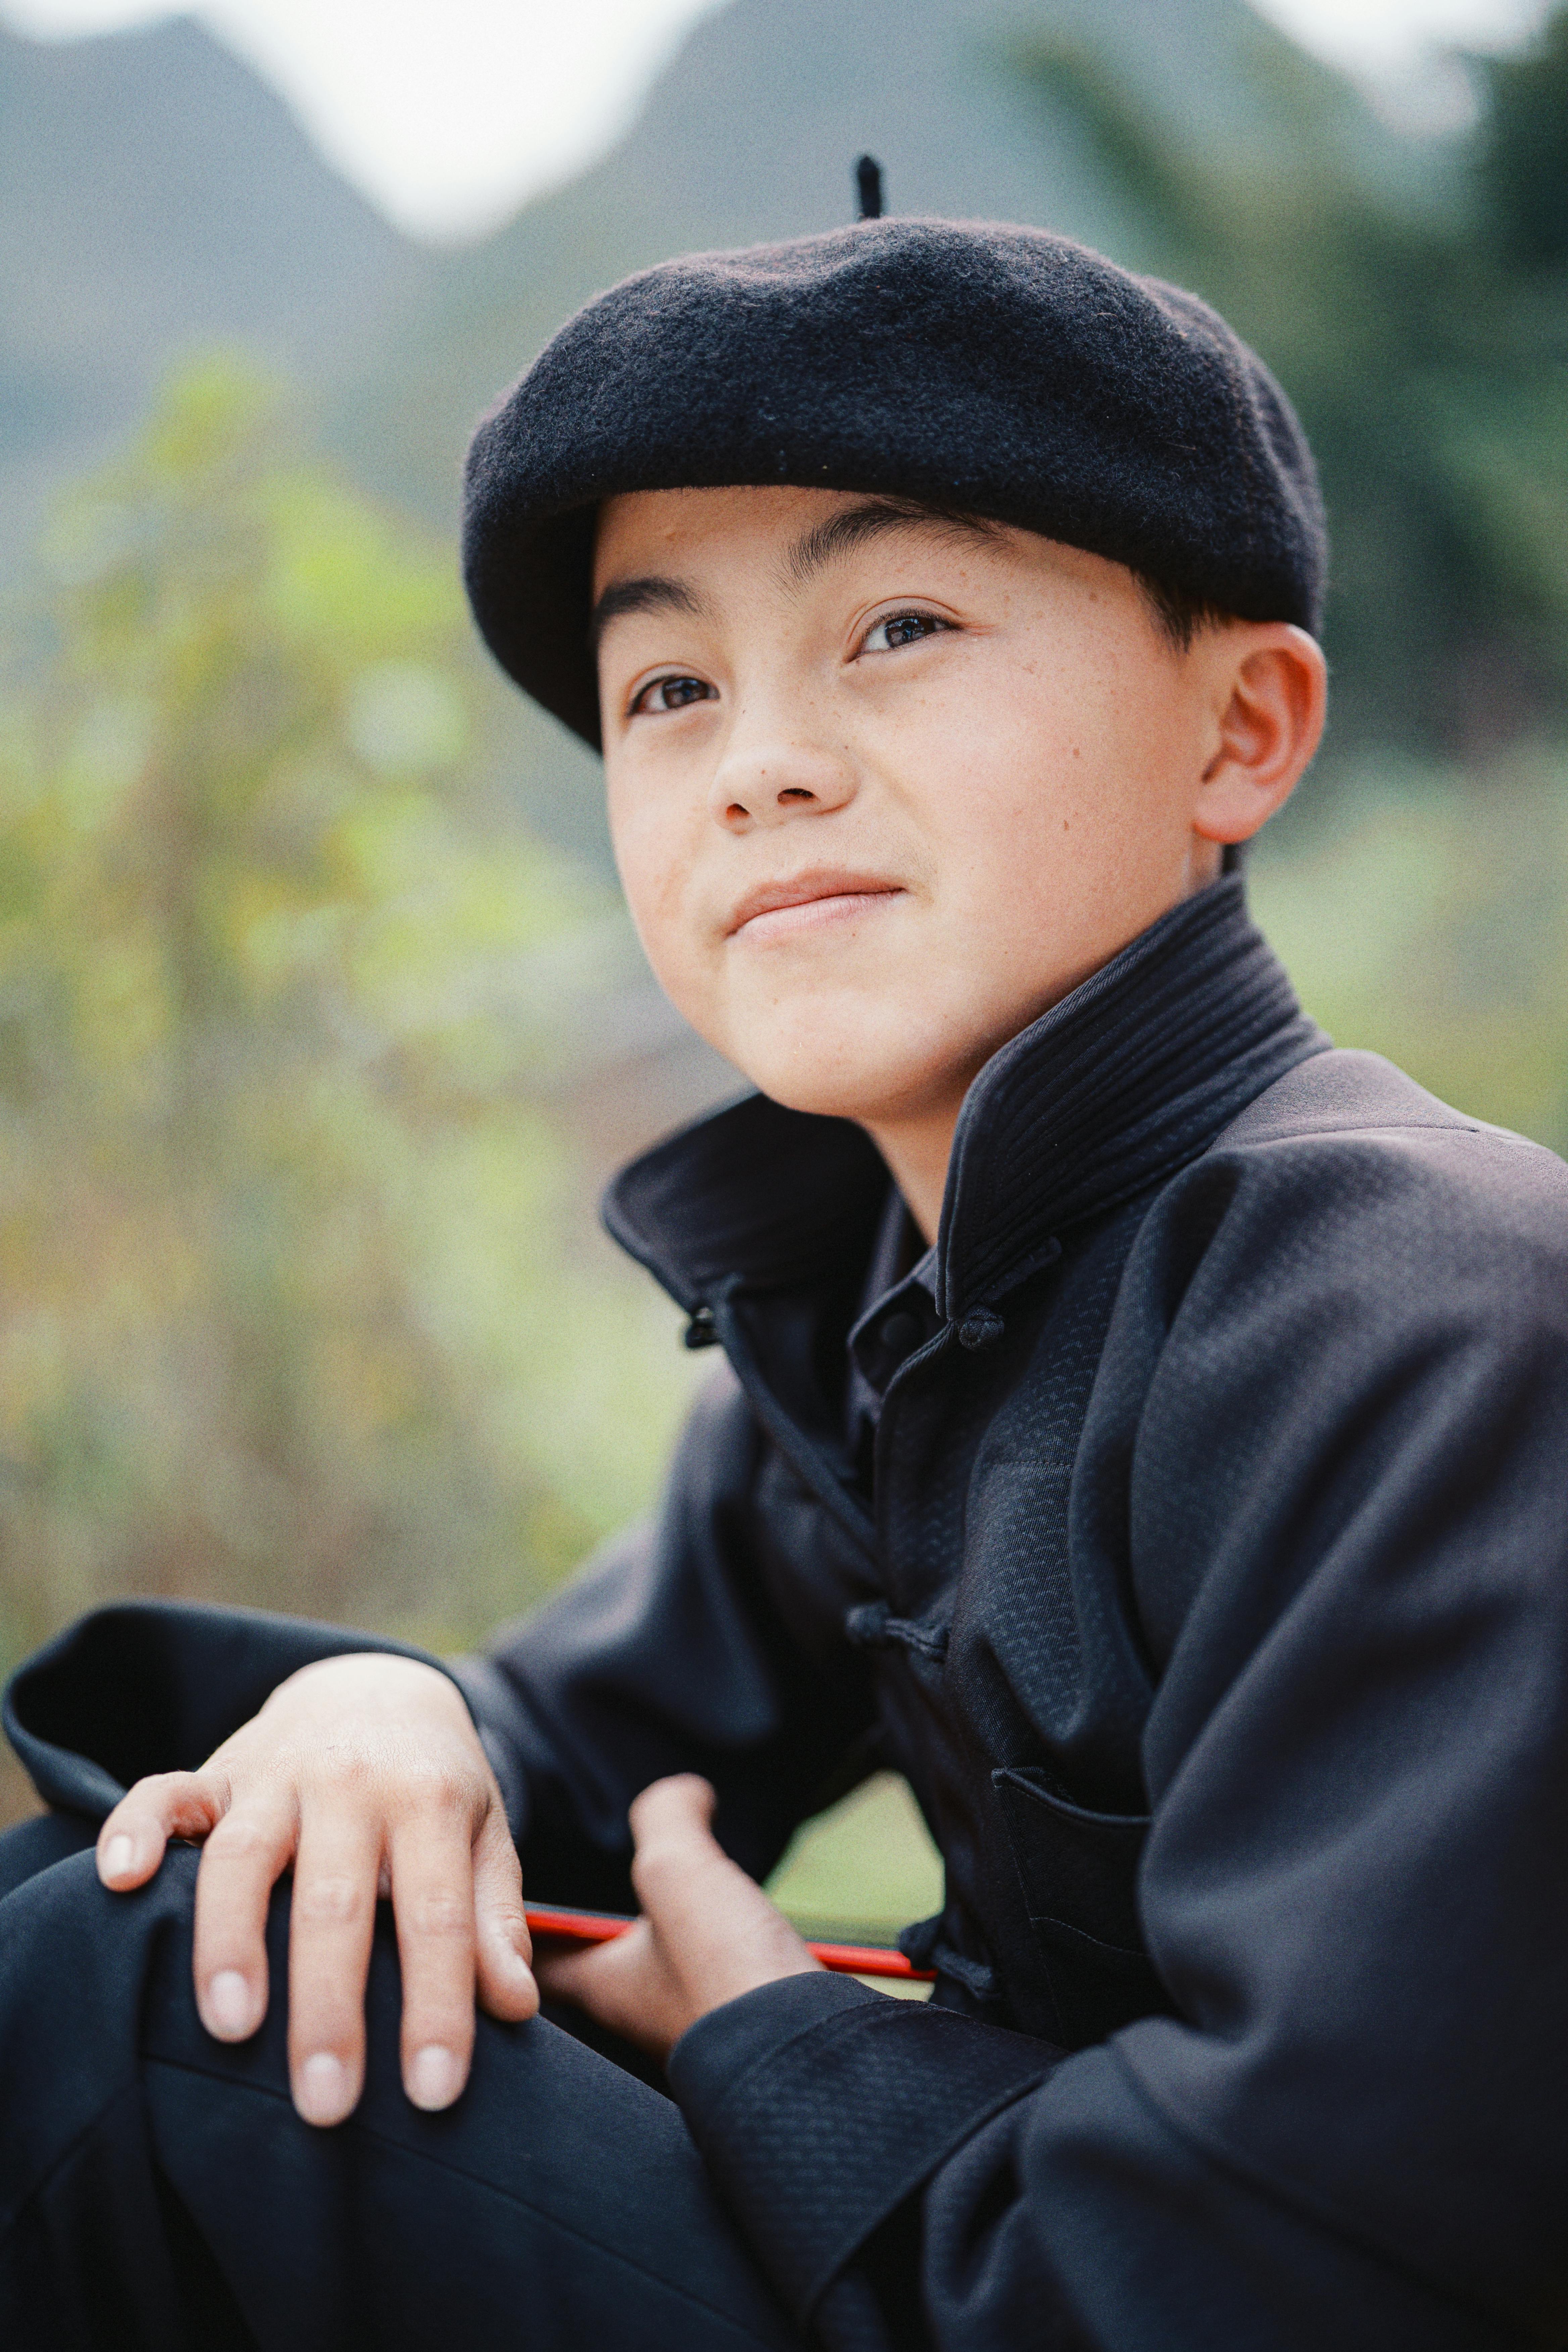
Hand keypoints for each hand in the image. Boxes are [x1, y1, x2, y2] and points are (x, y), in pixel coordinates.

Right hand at [95, 1653, 537, 2125]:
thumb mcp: (483, 1836)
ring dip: (232, 1943)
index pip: (436, 1916)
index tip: (434, 2096)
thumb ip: (493, 1920)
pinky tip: (119, 1881)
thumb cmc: (434, 1788)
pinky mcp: (217, 1769)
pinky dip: (135, 1830)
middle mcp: (350, 1784)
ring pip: (243, 1858)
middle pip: (334, 1901)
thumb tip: (515, 2009)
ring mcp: (276, 1774)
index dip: (437, 2008)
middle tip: (325, 2105)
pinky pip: (165, 1792)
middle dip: (328, 2008)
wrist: (376, 1685)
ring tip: (230, 2029)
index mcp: (427, 1802)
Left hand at [536, 1775, 820, 2058]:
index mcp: (603, 1988)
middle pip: (596, 1975)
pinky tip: (741, 1937)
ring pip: (660, 1981)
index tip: (496, 1909)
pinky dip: (719, 1960)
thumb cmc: (727, 1973)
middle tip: (587, 1901)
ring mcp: (695, 2029)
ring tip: (669, 1911)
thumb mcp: (677, 1871)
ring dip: (661, 1947)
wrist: (811, 2062)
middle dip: (591, 1939)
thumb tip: (686, 1792)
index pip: (533, 1965)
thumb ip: (669, 1818)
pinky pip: (717, 1988)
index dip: (511, 1936)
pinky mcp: (745, 2034)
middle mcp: (640, 2018)